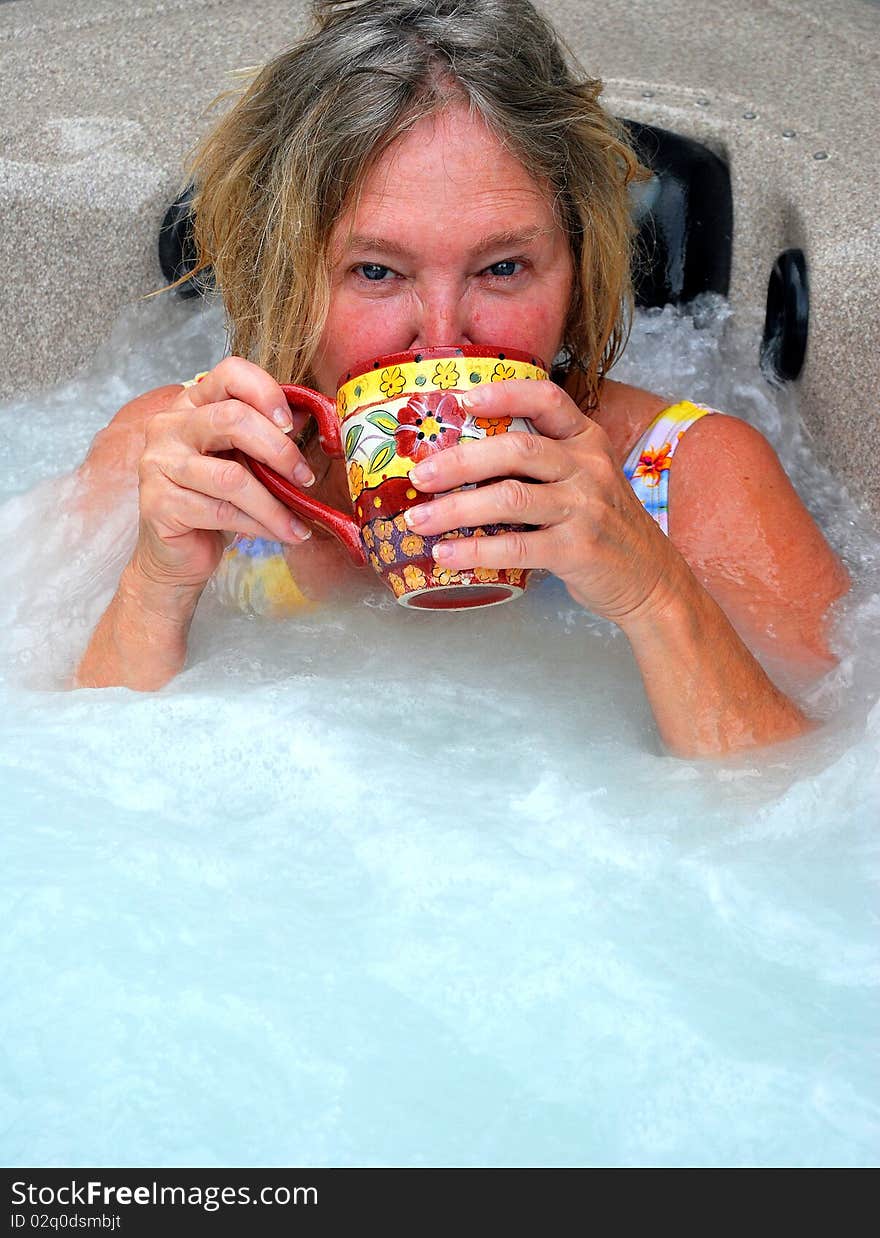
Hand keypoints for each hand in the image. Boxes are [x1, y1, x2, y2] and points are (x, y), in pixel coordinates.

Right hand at [133, 356, 315, 594]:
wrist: (178, 553)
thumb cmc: (214, 501)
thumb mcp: (244, 461)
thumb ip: (268, 438)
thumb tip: (313, 419)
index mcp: (192, 405)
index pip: (229, 374)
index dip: (266, 393)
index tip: (291, 425)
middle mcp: (169, 427)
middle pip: (232, 419)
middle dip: (278, 451)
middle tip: (304, 478)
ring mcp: (159, 464)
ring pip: (231, 477)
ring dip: (275, 504)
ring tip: (299, 521)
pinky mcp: (159, 504)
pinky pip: (222, 512)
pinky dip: (260, 525)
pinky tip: (281, 533)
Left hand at [402, 378, 677, 625]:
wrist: (651, 580)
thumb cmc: (604, 527)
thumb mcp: (586, 480)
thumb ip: (543, 464)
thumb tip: (464, 460)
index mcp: (588, 441)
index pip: (548, 400)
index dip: (505, 394)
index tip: (464, 399)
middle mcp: (588, 468)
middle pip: (517, 450)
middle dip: (460, 461)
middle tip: (420, 475)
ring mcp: (585, 509)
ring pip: (510, 498)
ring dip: (456, 509)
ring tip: (418, 520)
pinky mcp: (577, 551)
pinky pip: (516, 547)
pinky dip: (475, 551)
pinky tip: (447, 555)